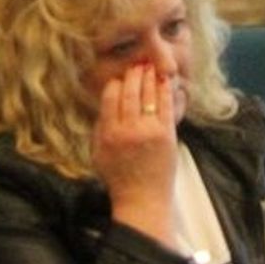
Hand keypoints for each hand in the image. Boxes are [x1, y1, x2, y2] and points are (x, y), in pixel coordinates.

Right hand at [92, 63, 179, 241]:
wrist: (142, 199)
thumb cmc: (118, 179)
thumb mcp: (97, 154)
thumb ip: (100, 129)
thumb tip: (106, 105)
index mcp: (109, 134)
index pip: (110, 99)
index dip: (115, 84)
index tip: (118, 78)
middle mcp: (128, 130)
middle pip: (130, 94)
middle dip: (133, 76)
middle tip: (136, 64)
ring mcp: (149, 131)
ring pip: (148, 96)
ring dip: (149, 78)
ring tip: (149, 66)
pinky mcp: (167, 135)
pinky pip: (166, 106)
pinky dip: (165, 90)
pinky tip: (165, 80)